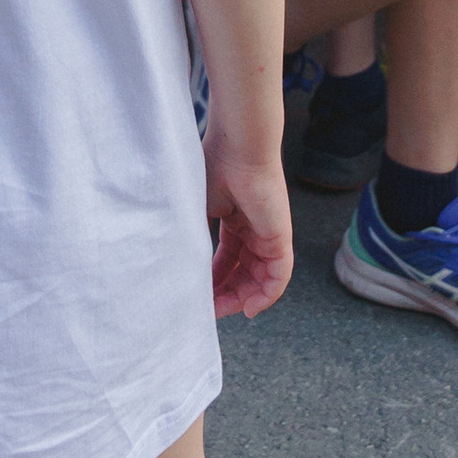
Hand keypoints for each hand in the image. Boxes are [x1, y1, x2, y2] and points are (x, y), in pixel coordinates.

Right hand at [204, 133, 292, 317]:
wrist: (237, 147)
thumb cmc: (213, 169)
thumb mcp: (196, 210)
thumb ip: (191, 238)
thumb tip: (176, 268)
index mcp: (234, 218)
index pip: (227, 259)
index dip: (213, 280)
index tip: (197, 297)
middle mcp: (253, 228)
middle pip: (243, 272)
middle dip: (225, 294)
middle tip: (205, 310)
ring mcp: (268, 233)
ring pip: (259, 278)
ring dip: (241, 298)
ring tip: (219, 310)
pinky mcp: (281, 238)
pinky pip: (279, 276)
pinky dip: (266, 296)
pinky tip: (249, 309)